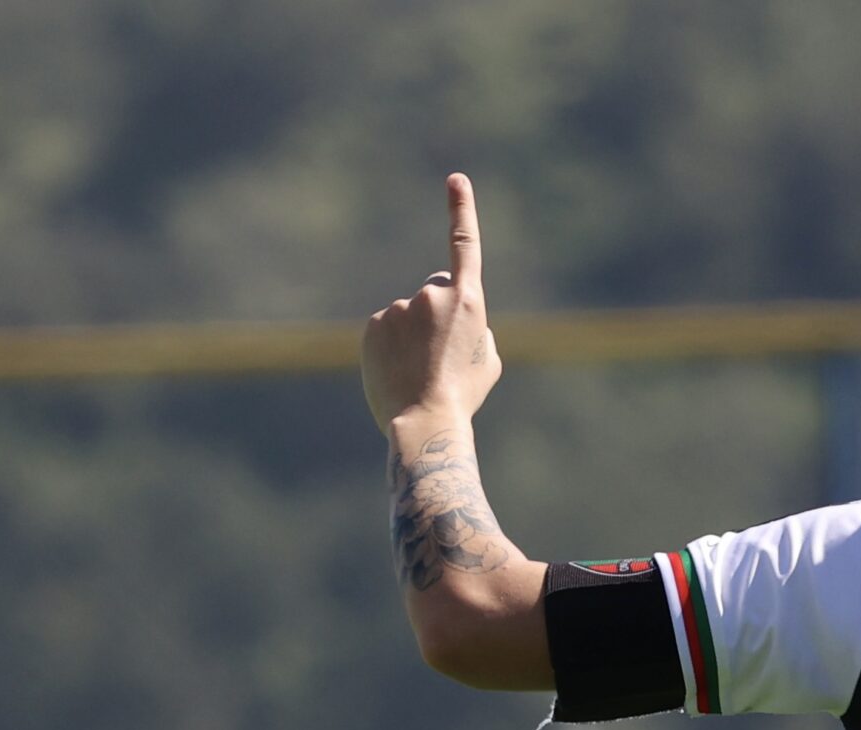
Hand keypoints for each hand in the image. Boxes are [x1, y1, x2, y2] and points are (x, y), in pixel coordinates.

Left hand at [361, 174, 502, 430]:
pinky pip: (386, 329)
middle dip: (440, 315)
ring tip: (421, 371)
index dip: (462, 211)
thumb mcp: (487, 359)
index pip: (464, 246)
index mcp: (468, 302)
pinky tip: (399, 371)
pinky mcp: (374, 325)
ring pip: (410, 315)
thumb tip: (452, 318)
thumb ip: (474, 327)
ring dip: (415, 336)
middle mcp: (431, 295)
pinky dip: (392, 347)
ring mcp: (399, 308)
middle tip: (443, 356)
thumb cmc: (463, 394)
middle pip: (437, 293)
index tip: (455, 179)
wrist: (425, 420)